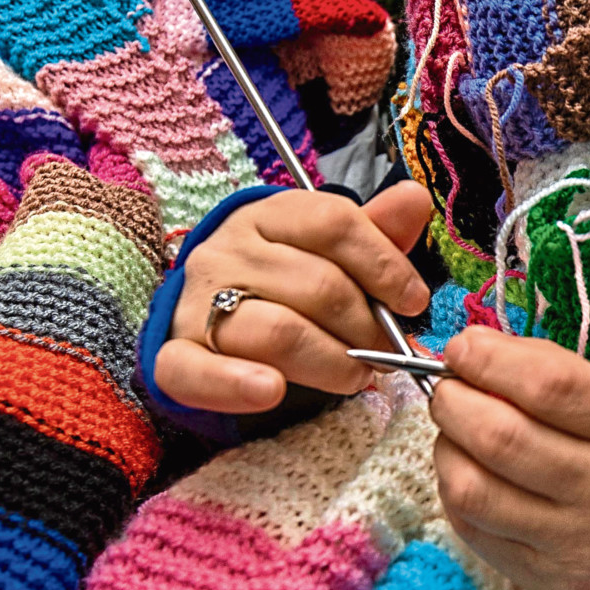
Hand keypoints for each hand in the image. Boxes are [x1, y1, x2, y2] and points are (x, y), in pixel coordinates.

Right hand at [156, 180, 431, 414]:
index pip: (334, 223)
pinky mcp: (174, 355)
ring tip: (354, 377)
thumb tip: (414, 199)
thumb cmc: (280, 282)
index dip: (384, 264)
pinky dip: (238, 384)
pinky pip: (200, 371)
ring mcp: (195, 303)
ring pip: (278, 332)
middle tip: (386, 351)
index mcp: (267, 216)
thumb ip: (373, 231)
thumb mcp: (326, 251)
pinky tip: (272, 390)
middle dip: (367, 326)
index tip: (413, 301)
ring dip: (332, 363)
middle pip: (319, 285)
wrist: (203, 317)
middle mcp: (226, 252)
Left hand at [430, 326, 589, 589]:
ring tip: (455, 433)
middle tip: (450, 390)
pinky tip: (470, 474)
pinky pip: (474, 529)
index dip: (489, 360)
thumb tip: (478, 354)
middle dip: (454, 401)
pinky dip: (457, 490)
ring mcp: (580, 543)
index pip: (550, 386)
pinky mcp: (550, 579)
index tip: (464, 348)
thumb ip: (559, 373)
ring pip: (474, 490)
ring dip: (447, 448)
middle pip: (501, 439)